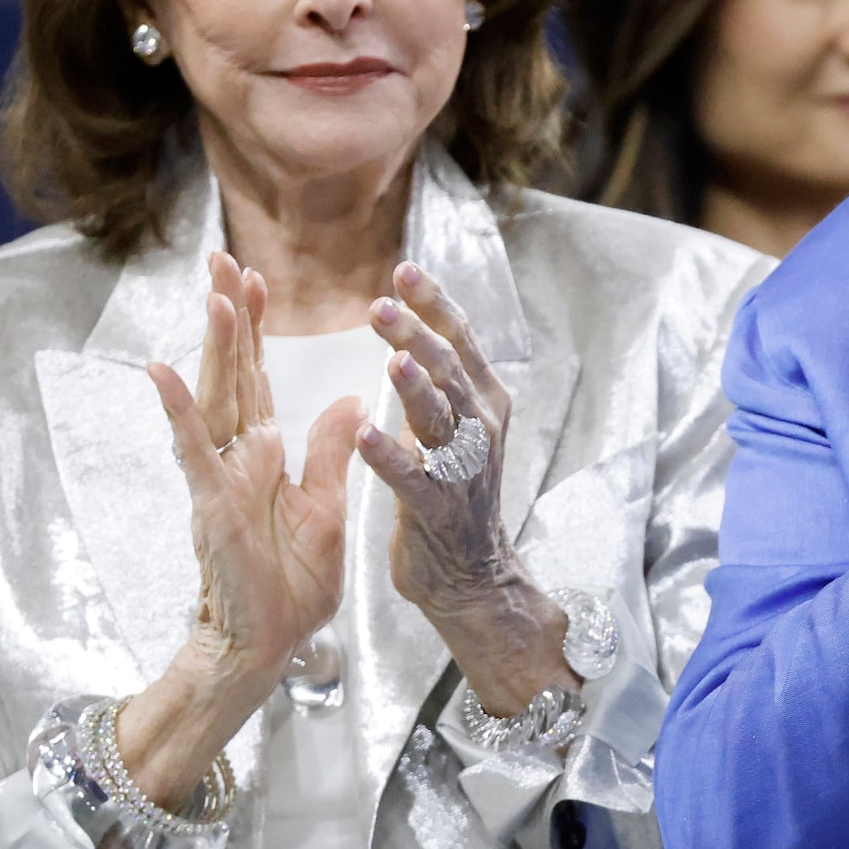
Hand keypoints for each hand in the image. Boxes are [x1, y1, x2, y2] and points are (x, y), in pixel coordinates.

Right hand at [122, 251, 360, 807]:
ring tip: (211, 294)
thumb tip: (347, 398)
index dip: (255, 329)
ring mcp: (220, 478)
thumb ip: (329, 451)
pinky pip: (194, 451)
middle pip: (232, 374)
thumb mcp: (326, 506)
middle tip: (221, 258)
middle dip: (228, 317)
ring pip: (214, 399)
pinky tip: (162, 371)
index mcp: (265, 455)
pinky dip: (179, 411)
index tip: (255, 278)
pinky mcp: (212, 505)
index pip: (258, 378)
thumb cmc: (293, 584)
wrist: (272, 643)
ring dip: (213, 347)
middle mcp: (237, 457)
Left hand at [357, 263, 573, 716]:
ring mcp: (463, 470)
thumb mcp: (457, 429)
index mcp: (484, 403)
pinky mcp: (438, 510)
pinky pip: (413, 478)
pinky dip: (390, 456)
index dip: (433, 304)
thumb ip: (441, 384)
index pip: (460, 340)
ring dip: (415, 388)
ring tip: (391, 359)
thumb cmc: (456, 497)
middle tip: (381, 305)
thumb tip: (415, 329)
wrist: (473, 577)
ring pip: (441, 419)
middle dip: (417, 334)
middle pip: (449, 370)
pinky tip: (365, 436)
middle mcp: (480, 429)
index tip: (403, 270)